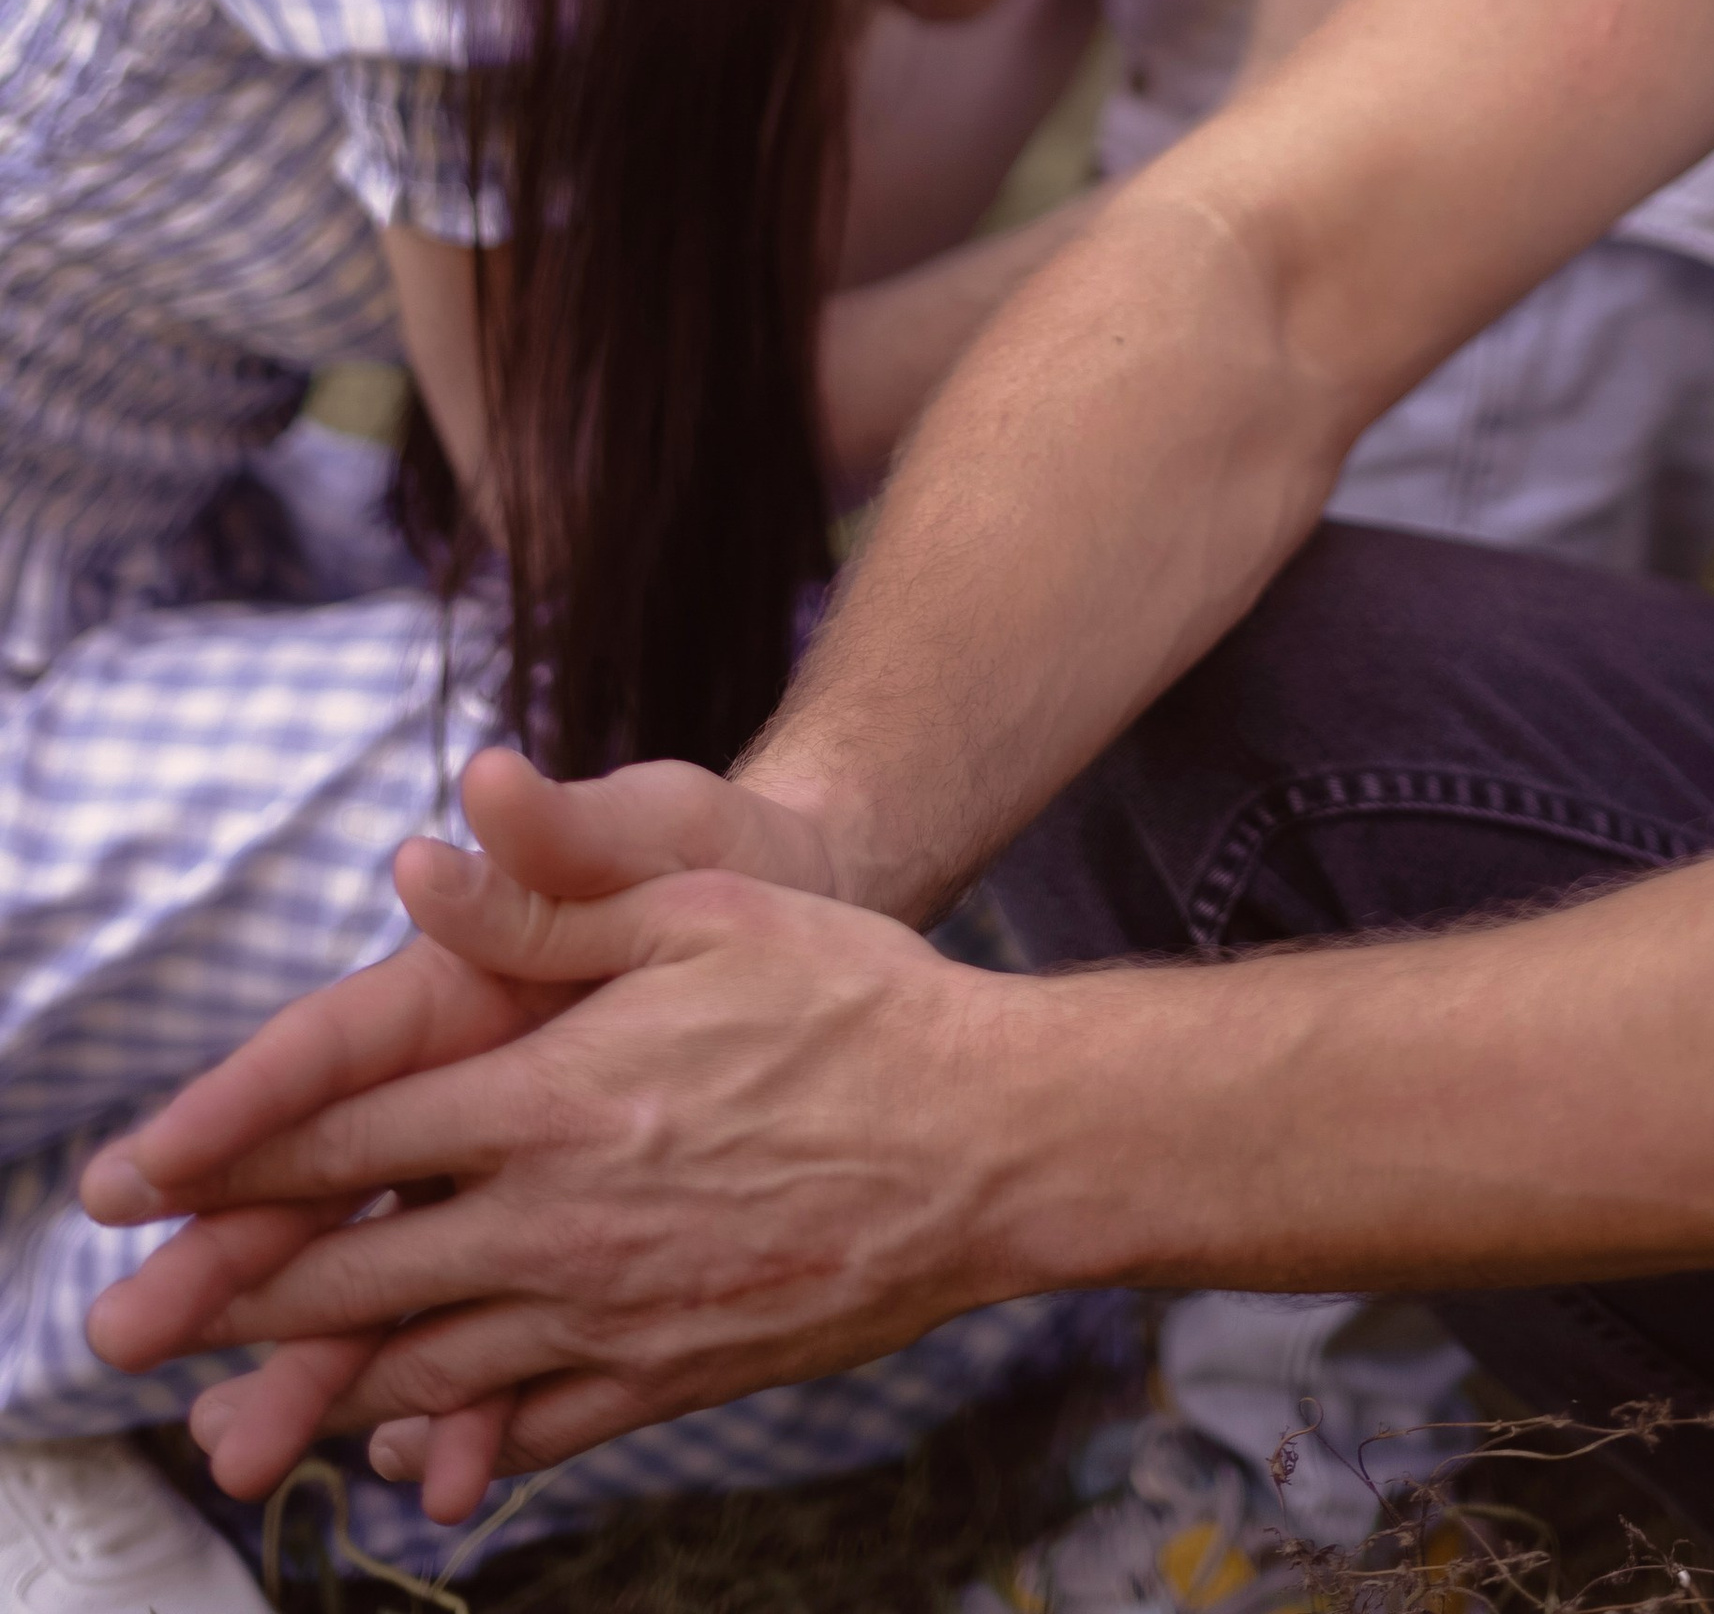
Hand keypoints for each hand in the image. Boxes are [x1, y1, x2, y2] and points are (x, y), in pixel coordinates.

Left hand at [99, 860, 1015, 1518]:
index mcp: (554, 1094)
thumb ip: (546, 899)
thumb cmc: (853, 996)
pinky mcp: (671, 1374)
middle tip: (125, 1332)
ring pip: (423, 1368)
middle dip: (227, 1303)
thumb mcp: (700, 909)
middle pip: (355, 1272)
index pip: (350, 1135)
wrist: (991, 1141)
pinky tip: (407, 1453)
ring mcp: (613, 1313)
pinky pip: (529, 1427)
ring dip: (314, 1388)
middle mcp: (561, 1220)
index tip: (135, 1184)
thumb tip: (415, 856)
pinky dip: (451, 1444)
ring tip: (233, 1412)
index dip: (229, 1158)